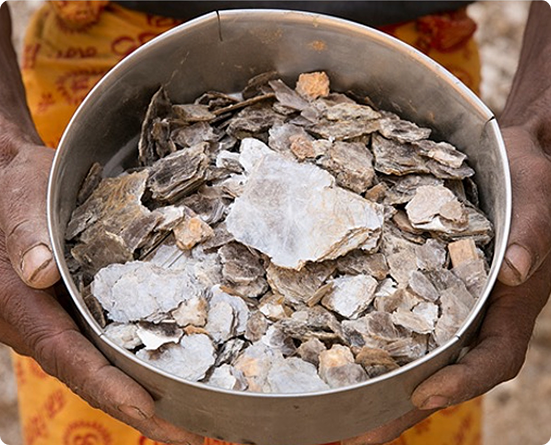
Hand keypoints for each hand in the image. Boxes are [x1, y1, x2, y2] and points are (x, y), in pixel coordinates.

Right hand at [0, 142, 201, 444]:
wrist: (13, 187)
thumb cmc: (18, 190)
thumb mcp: (20, 201)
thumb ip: (24, 233)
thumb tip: (39, 271)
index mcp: (24, 309)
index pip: (71, 359)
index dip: (111, 388)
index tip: (152, 411)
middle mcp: (46, 326)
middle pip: (95, 379)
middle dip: (144, 411)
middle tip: (196, 432)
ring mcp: (64, 322)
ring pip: (104, 368)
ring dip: (148, 396)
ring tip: (196, 416)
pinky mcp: (80, 312)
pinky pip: (109, 347)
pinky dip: (141, 366)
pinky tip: (177, 372)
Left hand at [343, 125, 550, 443]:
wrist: (510, 159)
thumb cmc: (528, 174)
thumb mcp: (536, 192)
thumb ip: (534, 229)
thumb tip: (514, 270)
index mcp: (510, 302)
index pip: (494, 357)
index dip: (463, 382)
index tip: (421, 395)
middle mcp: (480, 312)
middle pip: (446, 374)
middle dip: (405, 408)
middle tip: (356, 438)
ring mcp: (453, 303)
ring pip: (421, 356)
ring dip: (385, 389)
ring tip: (337, 416)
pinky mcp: (430, 287)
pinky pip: (405, 322)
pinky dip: (380, 346)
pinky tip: (342, 355)